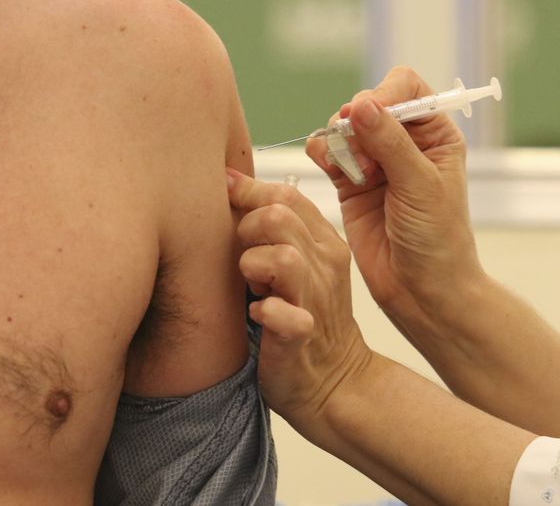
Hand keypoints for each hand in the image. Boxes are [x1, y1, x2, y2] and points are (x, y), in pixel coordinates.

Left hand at [225, 168, 372, 429]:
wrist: (335, 381)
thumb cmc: (304, 316)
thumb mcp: (299, 263)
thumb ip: (274, 226)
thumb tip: (230, 179)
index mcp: (323, 243)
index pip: (287, 195)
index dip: (249, 191)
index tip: (224, 200)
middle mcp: (323, 265)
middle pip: (279, 217)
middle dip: (246, 229)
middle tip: (241, 255)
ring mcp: (315, 300)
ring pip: (283, 258)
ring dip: (254, 267)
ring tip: (251, 285)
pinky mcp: (302, 336)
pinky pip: (283, 315)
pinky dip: (264, 311)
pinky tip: (256, 315)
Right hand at [306, 66, 483, 321]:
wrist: (421, 292)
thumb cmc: (438, 242)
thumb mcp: (421, 187)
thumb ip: (391, 144)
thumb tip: (363, 105)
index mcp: (435, 135)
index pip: (405, 88)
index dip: (384, 94)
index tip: (369, 115)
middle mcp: (404, 143)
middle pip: (368, 103)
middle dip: (358, 123)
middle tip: (364, 159)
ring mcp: (375, 162)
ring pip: (343, 127)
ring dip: (340, 140)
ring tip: (355, 171)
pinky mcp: (350, 183)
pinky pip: (327, 152)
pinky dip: (322, 153)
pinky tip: (330, 168)